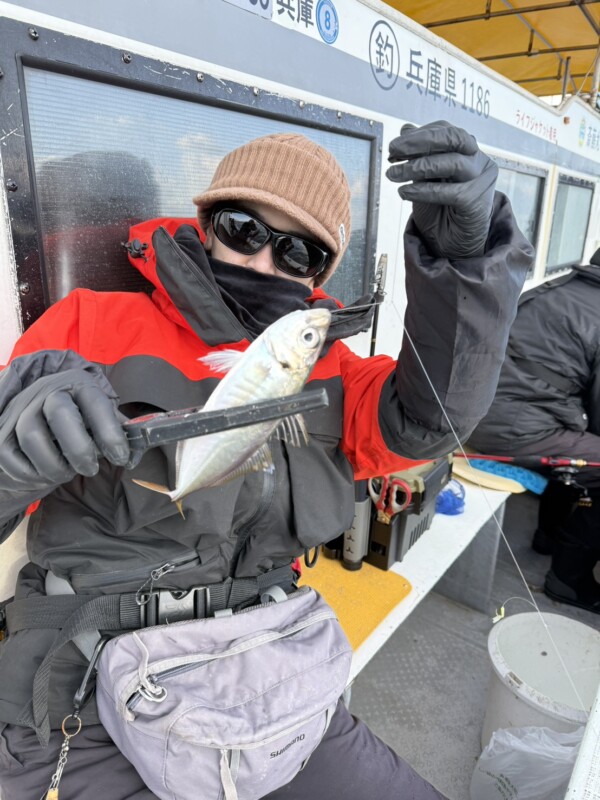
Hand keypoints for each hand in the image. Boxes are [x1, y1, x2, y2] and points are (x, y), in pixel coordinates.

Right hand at [0, 353, 129, 489]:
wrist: (38, 413)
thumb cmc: (80, 419)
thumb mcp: (101, 416)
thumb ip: (120, 431)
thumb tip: (137, 453)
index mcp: (78, 384)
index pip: (95, 403)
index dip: (110, 432)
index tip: (121, 457)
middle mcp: (47, 390)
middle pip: (61, 415)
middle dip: (79, 449)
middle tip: (91, 469)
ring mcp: (21, 408)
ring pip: (33, 437)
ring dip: (54, 464)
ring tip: (68, 473)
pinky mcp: (2, 430)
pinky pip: (11, 455)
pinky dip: (31, 473)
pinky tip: (46, 476)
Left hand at [386, 120, 497, 258]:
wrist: (450, 245)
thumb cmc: (439, 210)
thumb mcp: (425, 179)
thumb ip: (419, 154)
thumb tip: (405, 129)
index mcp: (468, 151)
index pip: (445, 131)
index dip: (418, 135)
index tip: (393, 147)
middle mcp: (479, 161)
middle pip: (453, 139)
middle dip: (419, 142)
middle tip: (393, 151)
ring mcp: (482, 181)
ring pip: (452, 163)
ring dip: (417, 167)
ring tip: (393, 174)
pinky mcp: (477, 203)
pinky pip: (450, 192)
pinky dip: (424, 191)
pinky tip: (404, 193)